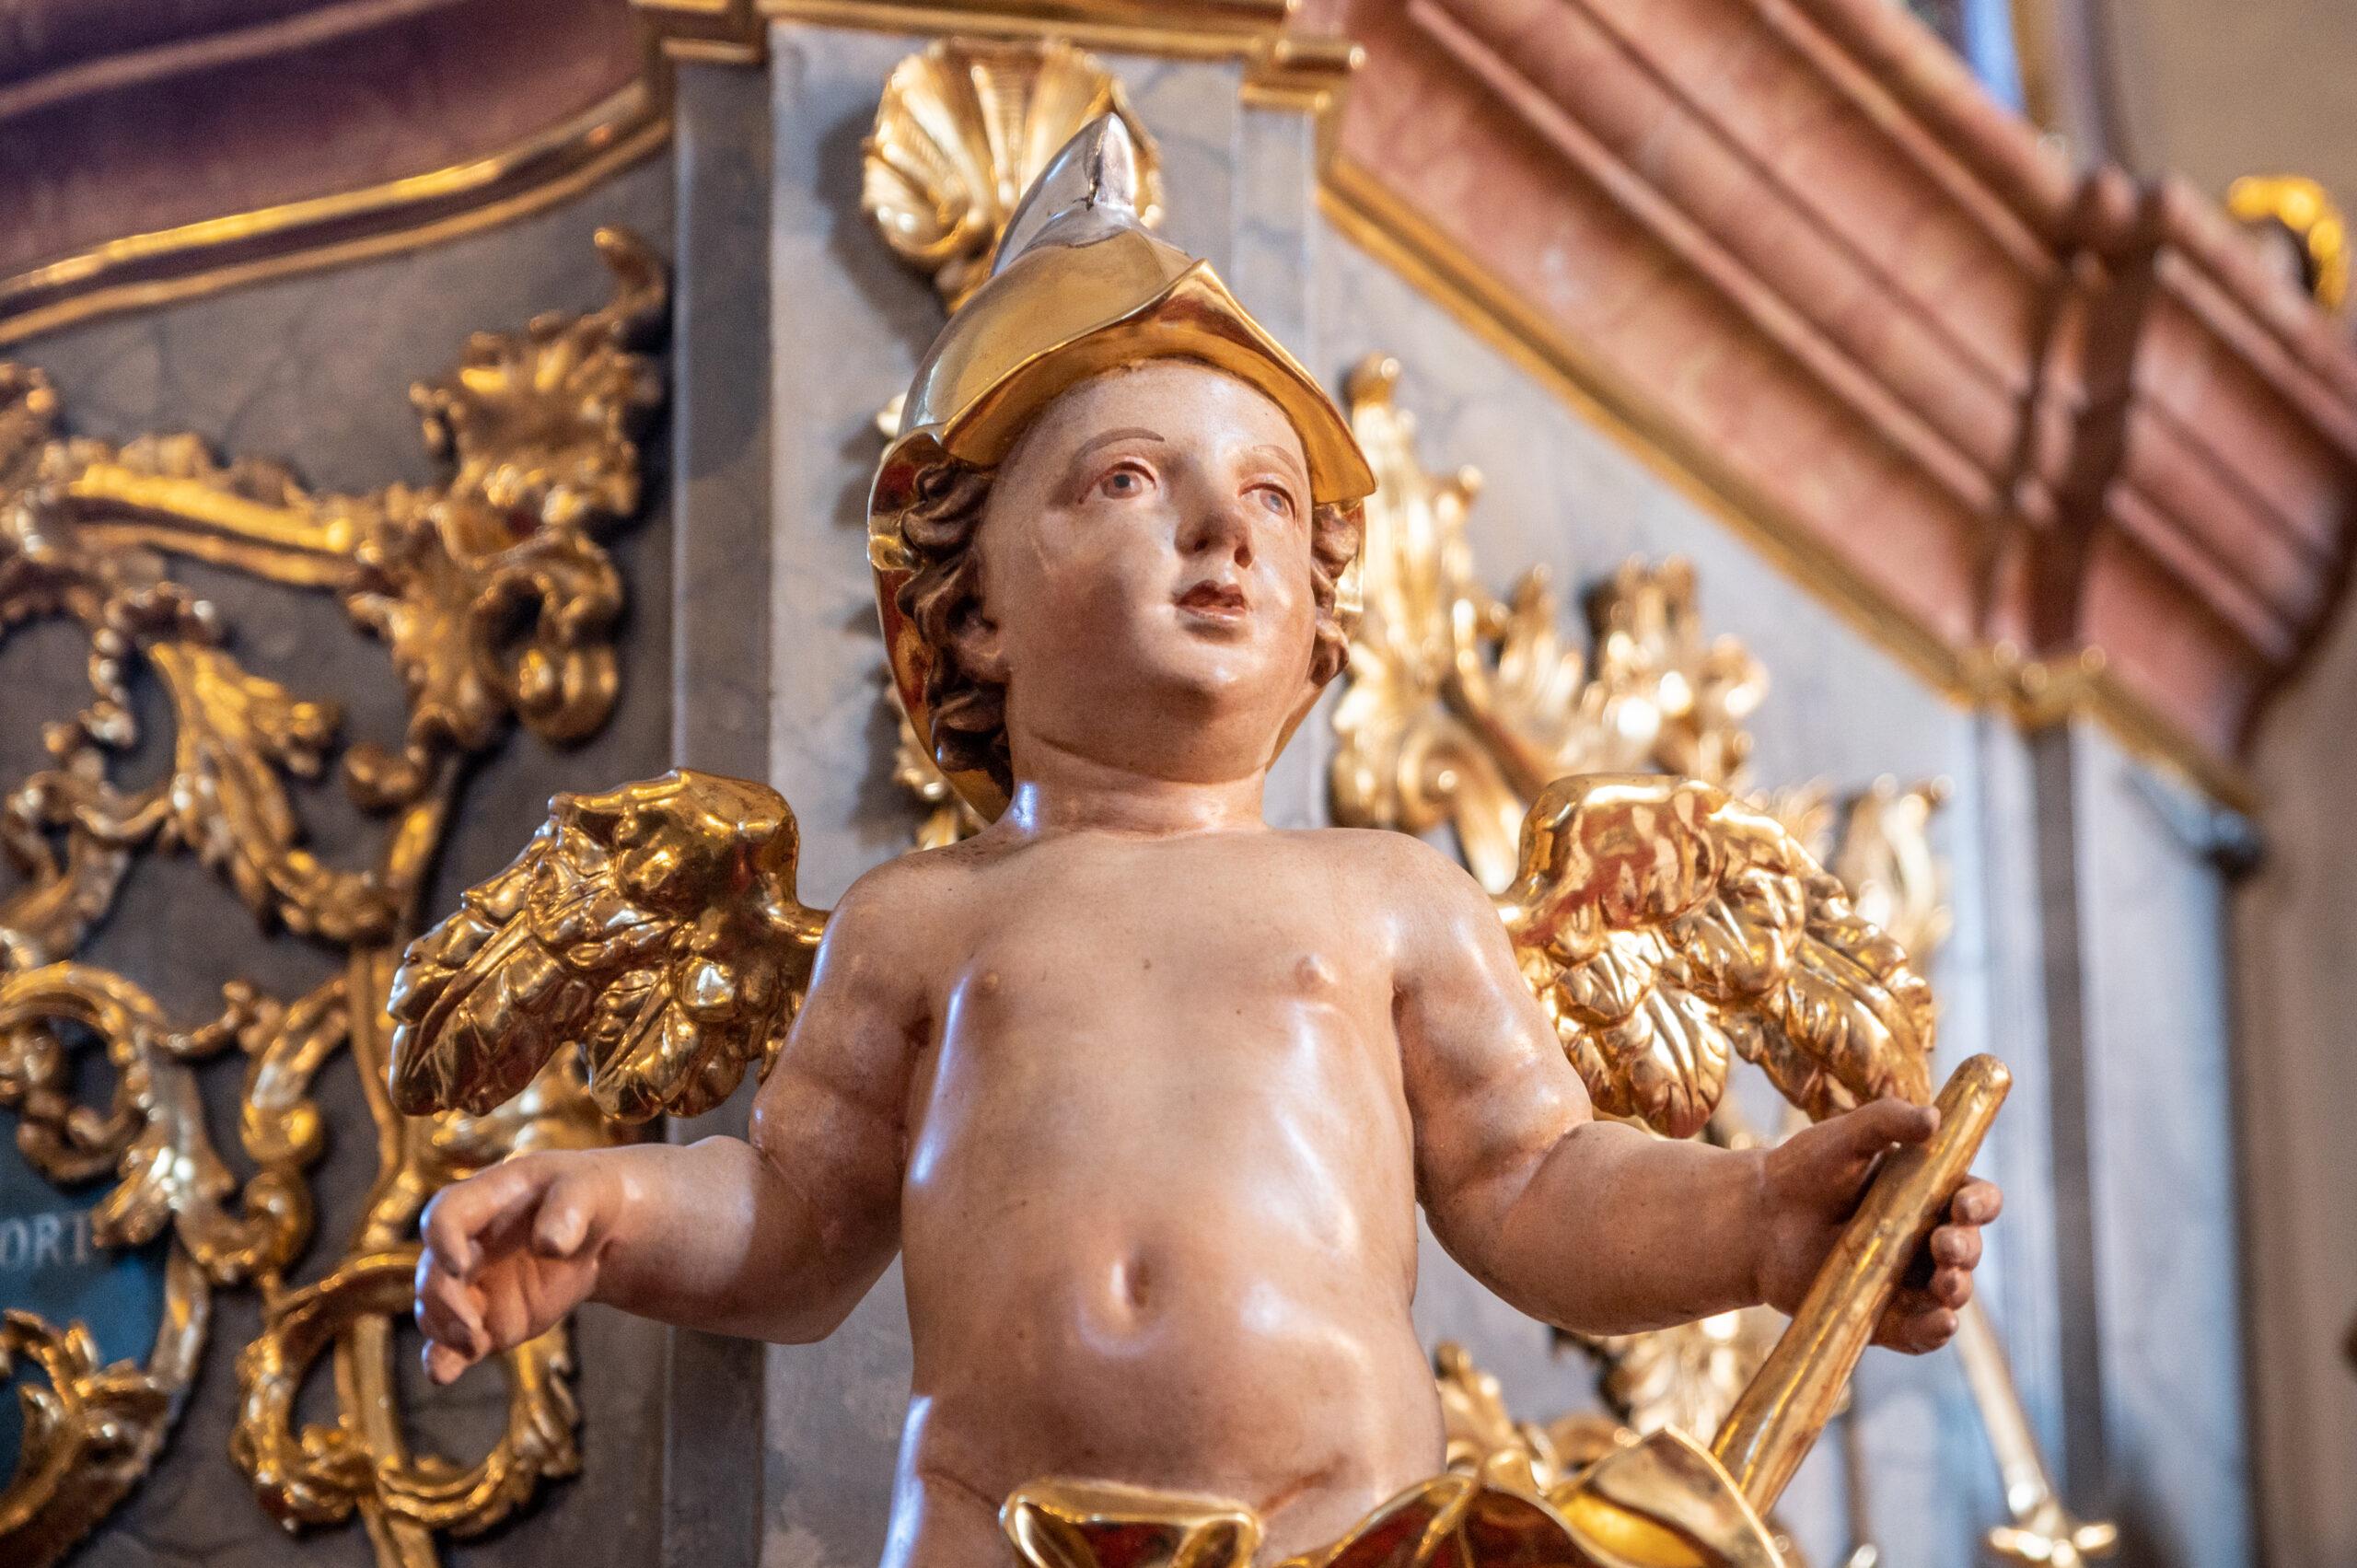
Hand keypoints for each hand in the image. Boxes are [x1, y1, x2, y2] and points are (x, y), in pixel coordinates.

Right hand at [414, 1150, 619, 1384]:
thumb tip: (550, 1244)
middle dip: (443, 1301)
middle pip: (431, 1272)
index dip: (442, 1240)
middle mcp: (465, 1244)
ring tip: (475, 1346)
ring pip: (435, 1311)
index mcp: (483, 1201)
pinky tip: (442, 1375)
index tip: (461, 1266)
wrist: (597, 1233)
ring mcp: (471, 1284)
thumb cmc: (587, 1198)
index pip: (443, 1215)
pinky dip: (443, 1360)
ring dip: (445, 1332)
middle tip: (472, 1327)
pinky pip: (451, 1343)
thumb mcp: (589, 1189)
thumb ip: (569, 1211)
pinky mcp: (484, 1319)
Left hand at [1753, 1097, 2001, 1352]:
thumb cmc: (1803, 1170)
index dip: (1980, 1203)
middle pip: (1969, 1247)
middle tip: (1944, 1245)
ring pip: (1952, 1292)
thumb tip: (1933, 1118)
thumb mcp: (1843, 1136)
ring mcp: (1907, 1279)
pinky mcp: (1885, 1315)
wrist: (1756, 1218)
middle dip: (1966, 1249)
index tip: (1963, 1204)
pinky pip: (1921, 1332)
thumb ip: (1885, 1120)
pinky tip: (1942, 1323)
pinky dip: (1936, 1331)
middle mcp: (1926, 1238)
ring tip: (1944, 1283)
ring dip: (1958, 1289)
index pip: (1975, 1199)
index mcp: (1929, 1193)